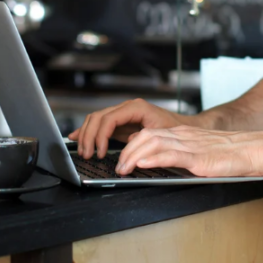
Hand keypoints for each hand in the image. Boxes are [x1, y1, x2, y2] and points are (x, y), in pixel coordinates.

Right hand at [67, 98, 191, 159]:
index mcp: (136, 107)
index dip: (101, 136)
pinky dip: (88, 131)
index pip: (109, 118)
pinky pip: (100, 124)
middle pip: (98, 117)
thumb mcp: (160, 136)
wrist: (185, 127)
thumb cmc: (175, 130)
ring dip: (87, 135)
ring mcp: (122, 113)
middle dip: (89, 137)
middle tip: (88, 155)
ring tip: (85, 152)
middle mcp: (127, 107)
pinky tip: (76, 137)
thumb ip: (141, 141)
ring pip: (96, 119)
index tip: (100, 152)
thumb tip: (125, 152)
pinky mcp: (120, 122)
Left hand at [115, 125, 262, 177]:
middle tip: (118, 167)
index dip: (132, 144)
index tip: (123, 157)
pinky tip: (143, 164)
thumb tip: (166, 165)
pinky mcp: (199, 157)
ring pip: (153, 143)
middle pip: (146, 136)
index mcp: (184, 135)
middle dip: (127, 151)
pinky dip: (153, 158)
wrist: (254, 150)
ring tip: (123, 169)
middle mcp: (184, 137)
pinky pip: (171, 154)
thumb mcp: (203, 152)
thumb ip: (185, 155)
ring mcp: (191, 145)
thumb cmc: (234, 154)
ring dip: (133, 156)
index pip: (150, 134)